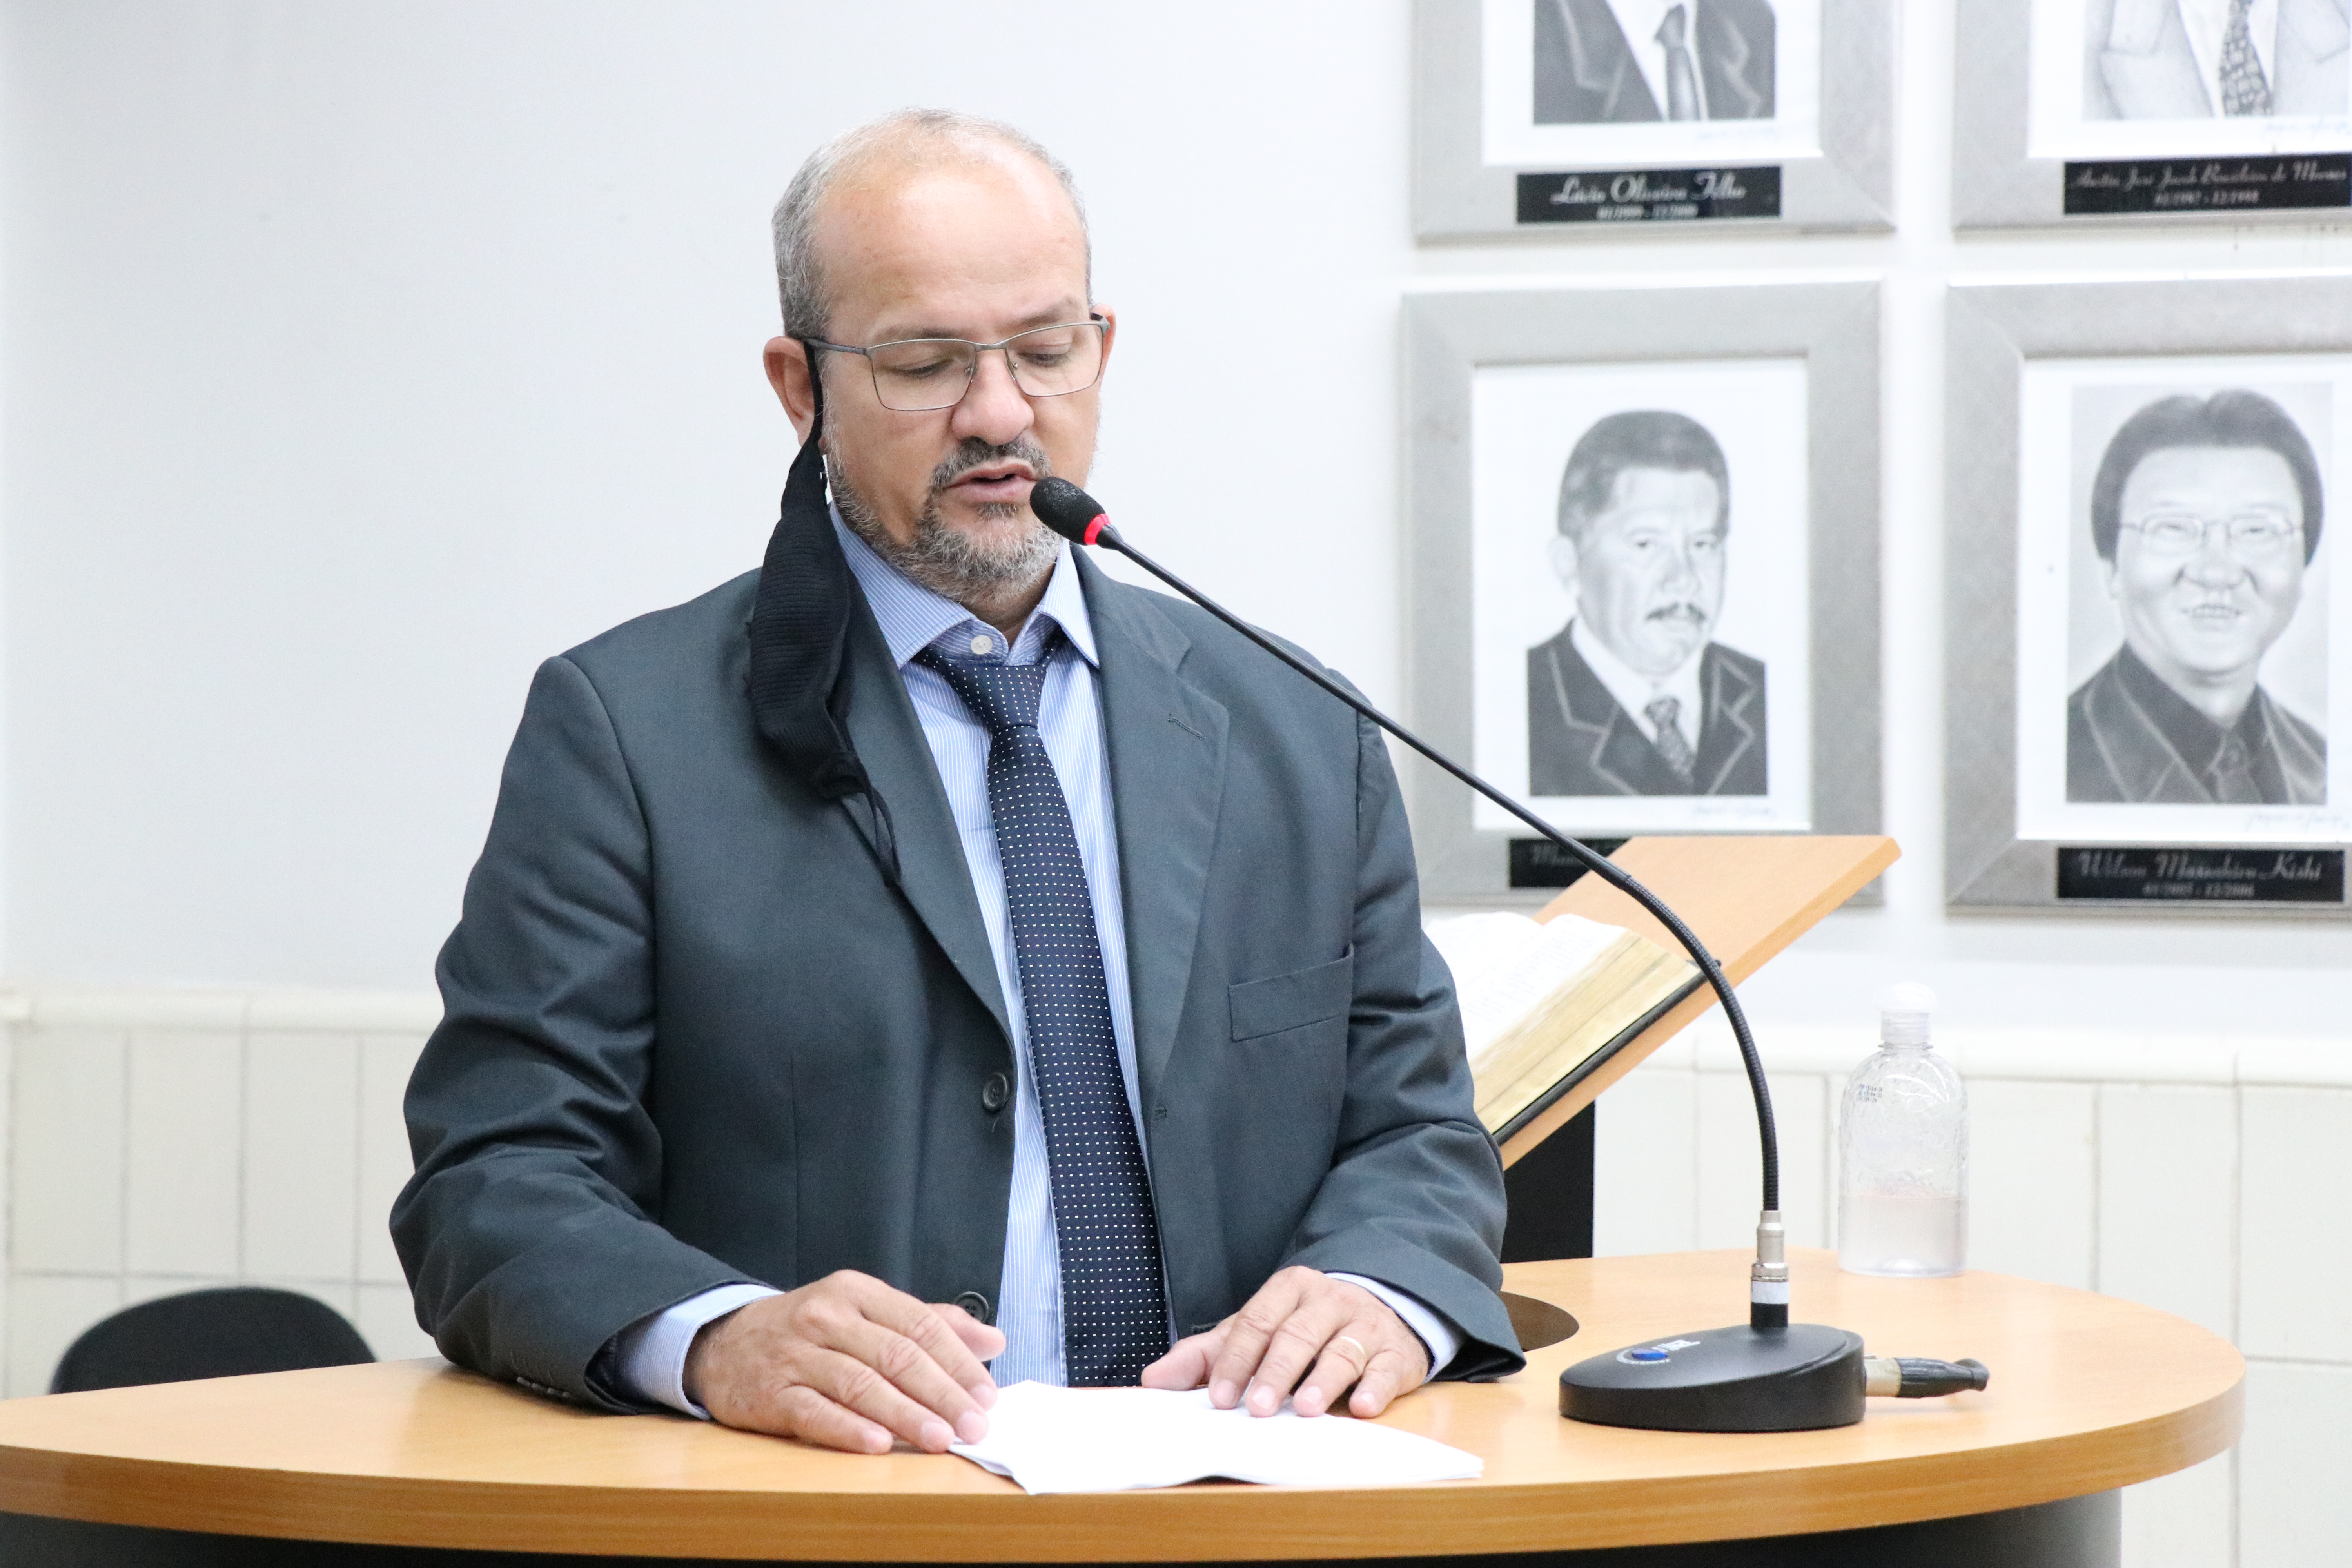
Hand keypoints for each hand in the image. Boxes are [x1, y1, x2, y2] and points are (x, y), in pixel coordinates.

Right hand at [682, 1270, 1004, 1453]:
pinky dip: (848, 1429)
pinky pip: (814, 1412)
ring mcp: (796, 1355)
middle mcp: (827, 1317)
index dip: (958, 1361)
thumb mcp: (865, 1312)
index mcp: (857, 1292)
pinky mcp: (771, 1393)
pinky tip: (879, 1444)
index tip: (988, 1395)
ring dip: (905, 1414)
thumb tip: (992, 1341)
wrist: (722, 1344)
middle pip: (896, 1355)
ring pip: (860, 1384)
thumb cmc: (809, 1332)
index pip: (920, 1324)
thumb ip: (928, 1324)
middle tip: (974, 1425)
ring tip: (940, 1438)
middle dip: (942, 1393)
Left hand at [1139, 1266, 1429, 1418]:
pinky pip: (1385, 1368)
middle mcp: (1328, 1301)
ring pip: (1342, 1350)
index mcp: (1289, 1290)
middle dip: (1276, 1372)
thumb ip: (1203, 1356)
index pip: (1257, 1322)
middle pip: (1297, 1335)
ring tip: (1306, 1408)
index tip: (1219, 1396)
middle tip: (1257, 1408)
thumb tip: (1151, 1381)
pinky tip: (1362, 1407)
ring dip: (1323, 1380)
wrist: (1376, 1311)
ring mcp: (1365, 1324)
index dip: (1236, 1359)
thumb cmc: (1302, 1328)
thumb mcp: (1252, 1333)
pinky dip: (1374, 1387)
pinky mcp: (1396, 1352)